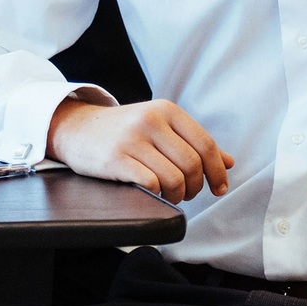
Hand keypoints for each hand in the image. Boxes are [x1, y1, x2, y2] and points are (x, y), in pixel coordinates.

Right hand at [47, 98, 233, 203]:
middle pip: (192, 164)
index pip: (205, 144)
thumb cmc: (124, 131)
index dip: (217, 171)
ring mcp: (132, 139)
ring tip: (170, 195)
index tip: (219, 188)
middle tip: (188, 193)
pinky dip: (157, 194)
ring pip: (174, 178)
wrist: (76, 128)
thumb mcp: (159, 127)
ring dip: (178, 195)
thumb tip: (229, 162)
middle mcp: (151, 120)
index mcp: (167, 110)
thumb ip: (193, 142)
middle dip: (196, 187)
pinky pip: (150, 184)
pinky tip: (152, 192)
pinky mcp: (115, 159)